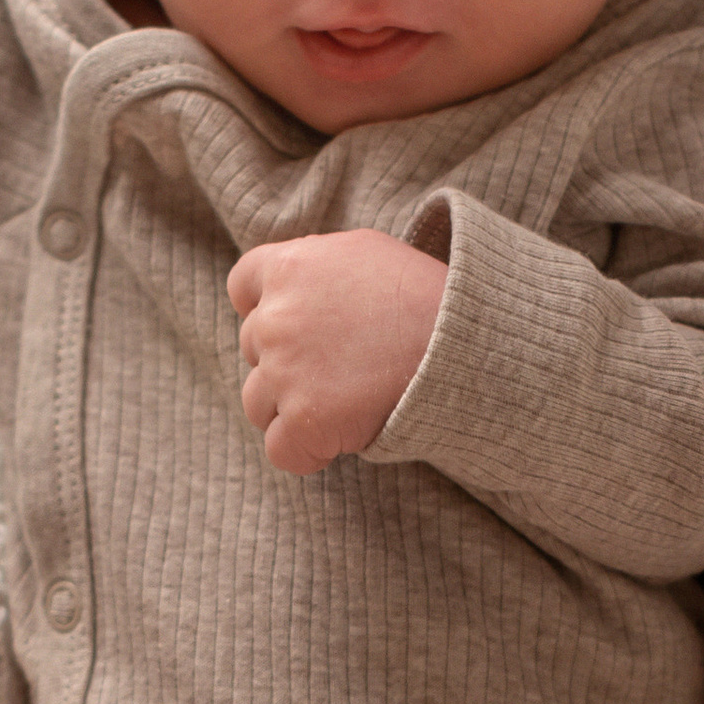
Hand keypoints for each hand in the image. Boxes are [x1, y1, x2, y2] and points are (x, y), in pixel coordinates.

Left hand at [226, 230, 445, 474]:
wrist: (461, 344)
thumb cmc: (423, 297)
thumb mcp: (363, 252)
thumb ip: (315, 267)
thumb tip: (290, 288)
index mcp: (289, 267)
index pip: (242, 288)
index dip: (264, 308)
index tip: (296, 325)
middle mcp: (276, 317)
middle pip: (254, 350)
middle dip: (288, 361)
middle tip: (343, 365)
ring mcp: (285, 371)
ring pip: (258, 403)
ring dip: (292, 408)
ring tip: (346, 400)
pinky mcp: (304, 420)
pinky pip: (281, 451)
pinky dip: (306, 451)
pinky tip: (342, 436)